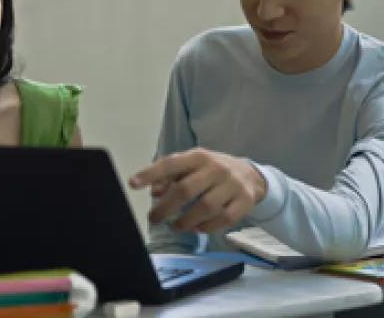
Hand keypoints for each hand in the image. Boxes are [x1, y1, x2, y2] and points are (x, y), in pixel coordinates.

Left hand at [129, 148, 266, 232]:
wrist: (251, 174)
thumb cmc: (213, 170)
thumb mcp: (192, 166)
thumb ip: (171, 176)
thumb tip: (154, 191)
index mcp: (199, 156)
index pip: (171, 164)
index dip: (151, 173)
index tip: (133, 183)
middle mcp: (216, 168)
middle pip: (186, 190)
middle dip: (165, 207)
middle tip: (154, 218)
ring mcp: (232, 185)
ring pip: (205, 207)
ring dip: (185, 220)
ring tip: (175, 226)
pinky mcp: (244, 201)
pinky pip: (223, 219)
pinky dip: (207, 226)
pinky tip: (197, 228)